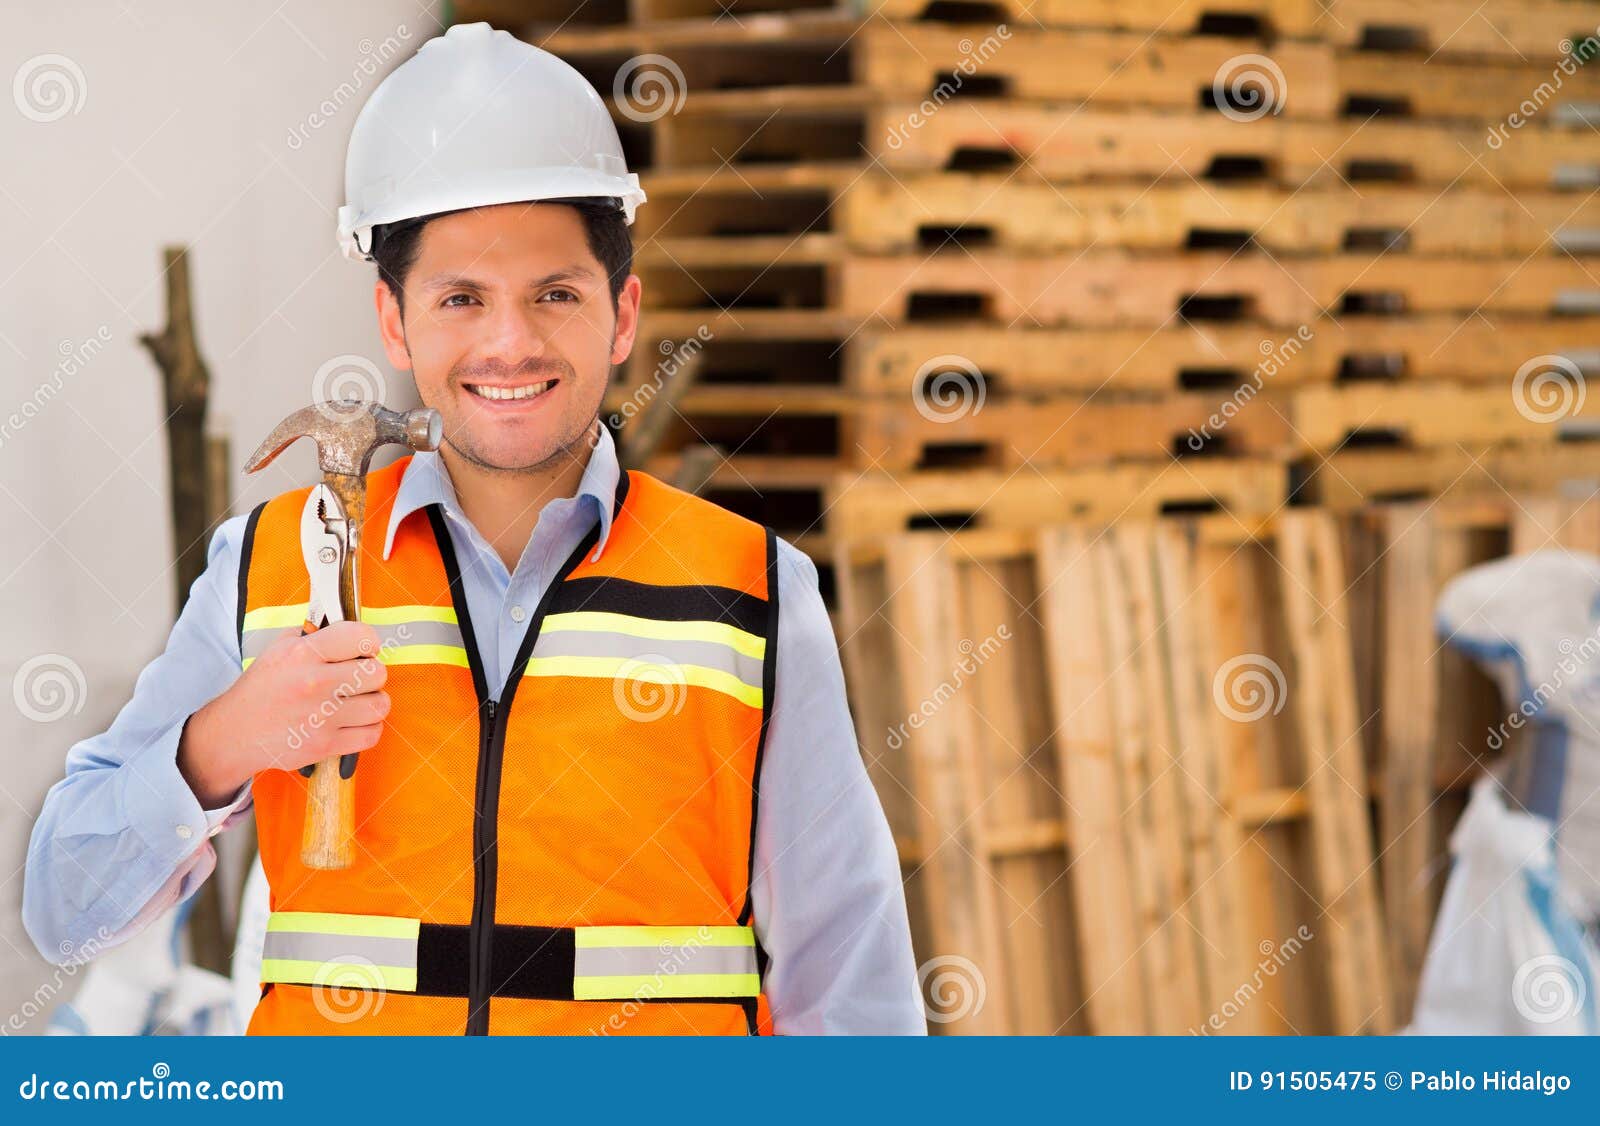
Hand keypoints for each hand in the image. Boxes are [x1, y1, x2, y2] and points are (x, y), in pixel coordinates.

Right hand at [177, 621, 389, 807]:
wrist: (234, 733)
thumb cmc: (262, 690)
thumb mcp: (278, 650)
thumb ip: (311, 635)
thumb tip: (339, 625)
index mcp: (302, 654)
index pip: (361, 638)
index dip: (368, 643)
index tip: (363, 652)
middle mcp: (313, 683)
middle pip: (377, 673)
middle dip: (371, 676)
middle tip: (357, 680)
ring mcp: (320, 717)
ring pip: (380, 705)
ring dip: (373, 703)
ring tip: (357, 703)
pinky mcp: (324, 745)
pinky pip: (372, 734)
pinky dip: (368, 729)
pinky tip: (354, 723)